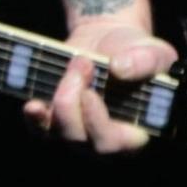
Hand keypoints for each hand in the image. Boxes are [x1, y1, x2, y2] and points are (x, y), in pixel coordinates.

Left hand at [22, 20, 177, 153]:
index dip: (97, 124)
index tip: (90, 93)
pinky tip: (32, 104)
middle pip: (80, 141)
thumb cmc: (136, 53)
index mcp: (132, 133)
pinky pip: (40, 128)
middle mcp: (102, 140)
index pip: (112, 143)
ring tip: (73, 65)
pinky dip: (34, 117)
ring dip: (59, 101)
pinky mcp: (55, 119)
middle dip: (73, 103)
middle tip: (81, 64)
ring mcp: (76, 132)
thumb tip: (119, 68)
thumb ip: (145, 62)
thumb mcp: (154, 53)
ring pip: (58, 135)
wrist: (108, 42)